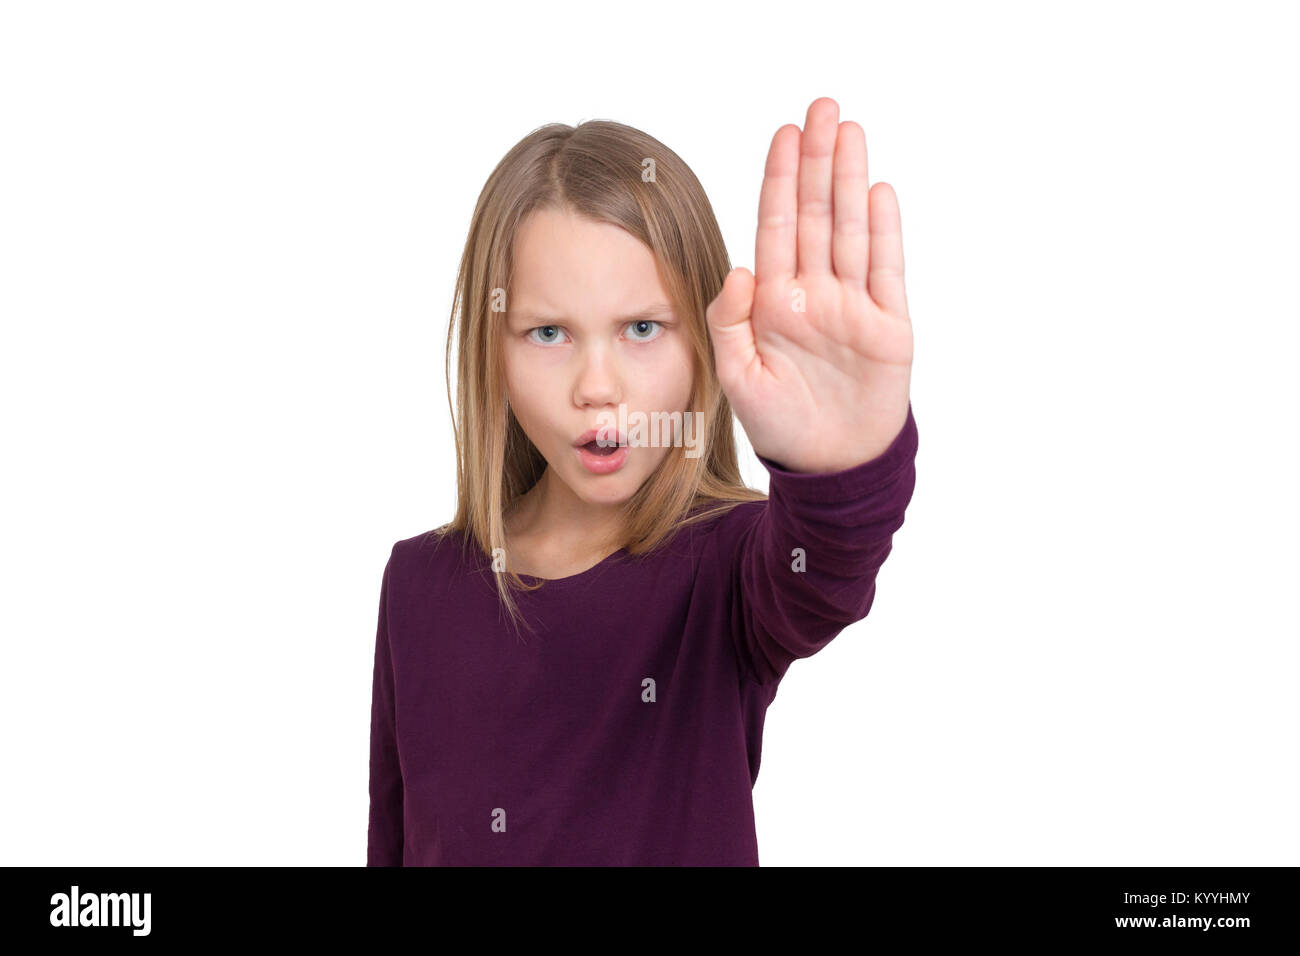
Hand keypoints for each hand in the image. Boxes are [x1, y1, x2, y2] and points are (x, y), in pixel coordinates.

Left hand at [706, 97, 912, 473]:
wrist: (831, 468)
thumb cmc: (779, 425)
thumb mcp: (738, 377)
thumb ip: (729, 323)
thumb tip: (739, 268)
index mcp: (774, 301)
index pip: (776, 227)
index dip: (780, 181)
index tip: (782, 135)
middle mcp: (813, 293)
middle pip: (817, 214)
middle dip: (816, 161)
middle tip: (820, 107)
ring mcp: (853, 305)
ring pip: (852, 230)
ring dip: (850, 180)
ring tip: (849, 131)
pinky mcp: (887, 325)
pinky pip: (887, 269)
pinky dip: (885, 230)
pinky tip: (879, 190)